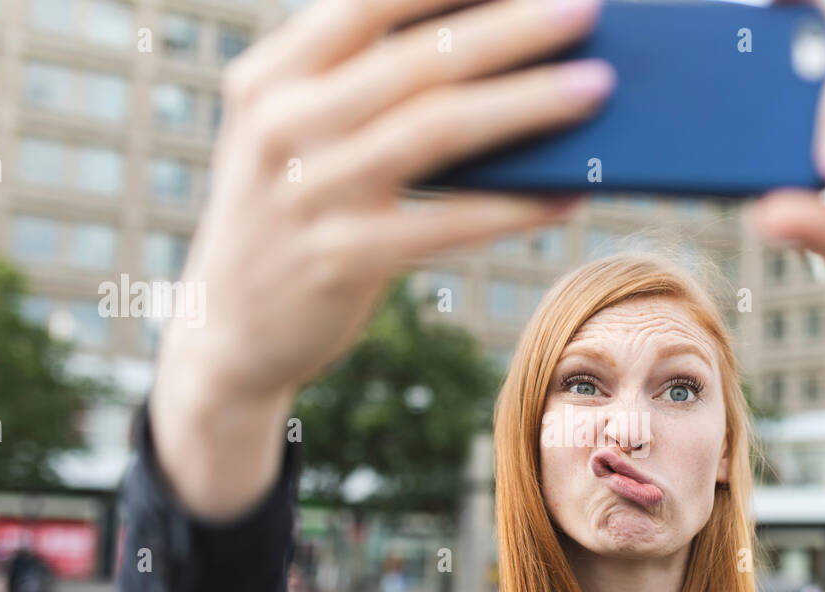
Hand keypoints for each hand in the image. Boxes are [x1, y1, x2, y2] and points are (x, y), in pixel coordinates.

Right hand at [158, 0, 611, 405]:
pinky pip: (445, 224)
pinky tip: (567, 195)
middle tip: (587, 7)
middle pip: (418, 58)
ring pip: (437, 131)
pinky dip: (513, 207)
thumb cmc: (291, 212)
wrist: (228, 326)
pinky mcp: (338, 260)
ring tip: (596, 88)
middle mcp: (280, 123)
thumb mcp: (297, 135)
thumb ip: (360, 87)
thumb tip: (492, 47)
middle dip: (512, 28)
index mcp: (271, 74)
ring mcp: (305, 193)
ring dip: (527, 105)